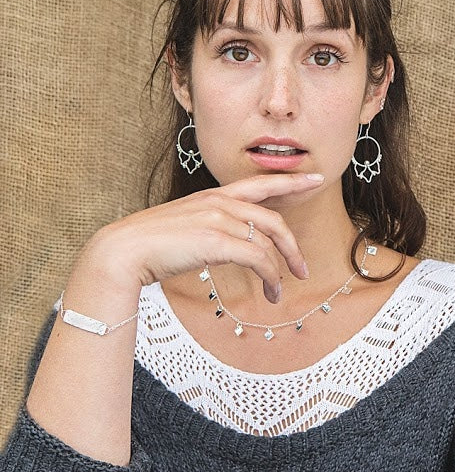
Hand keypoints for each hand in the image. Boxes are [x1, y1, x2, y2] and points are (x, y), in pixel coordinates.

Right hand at [79, 173, 321, 302]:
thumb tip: (232, 244)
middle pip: (273, 221)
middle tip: (303, 269)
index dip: (291, 182)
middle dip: (293, 247)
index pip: (260, 183)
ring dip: (280, 271)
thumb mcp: (188, 227)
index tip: (316, 178)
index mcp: (214, 196)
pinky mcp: (217, 240)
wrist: (123, 251)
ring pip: (267, 243)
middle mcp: (220, 202)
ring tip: (278, 293)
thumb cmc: (152, 244)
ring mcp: (218, 219)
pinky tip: (271, 292)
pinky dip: (270, 277)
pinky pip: (258, 258)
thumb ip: (212, 227)